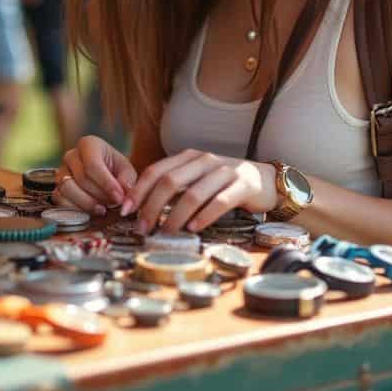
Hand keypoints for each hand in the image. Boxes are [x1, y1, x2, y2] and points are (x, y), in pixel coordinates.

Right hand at [52, 136, 137, 215]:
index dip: (106, 184)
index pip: (92, 165)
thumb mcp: (126, 171)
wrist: (104, 176)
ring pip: (68, 190)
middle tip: (114, 204)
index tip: (119, 198)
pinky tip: (91, 211)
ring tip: (103, 209)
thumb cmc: (115, 170)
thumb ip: (127, 183)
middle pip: (82, 179)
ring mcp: (60, 172)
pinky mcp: (56, 188)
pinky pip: (61, 201)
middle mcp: (71, 155)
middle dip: (100, 195)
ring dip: (87, 204)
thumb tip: (124, 198)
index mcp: (89, 144)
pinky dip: (77, 210)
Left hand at [122, 150, 276, 234]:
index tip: (125, 210)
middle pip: (170, 182)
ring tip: (165, 233)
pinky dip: (203, 217)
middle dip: (151, 206)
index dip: (138, 190)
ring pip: (193, 194)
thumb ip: (175, 188)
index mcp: (189, 157)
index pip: (156, 170)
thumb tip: (141, 209)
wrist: (266, 181)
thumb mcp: (197, 179)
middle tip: (142, 228)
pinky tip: (193, 229)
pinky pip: (220, 202)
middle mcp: (205, 160)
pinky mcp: (243, 186)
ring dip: (174, 216)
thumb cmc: (225, 184)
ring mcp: (225, 171)